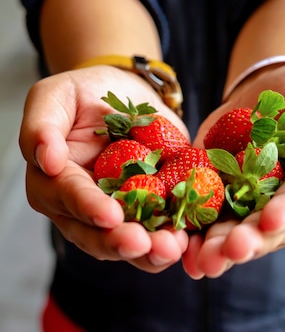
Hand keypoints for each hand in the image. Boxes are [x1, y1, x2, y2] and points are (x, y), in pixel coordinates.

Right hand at [19, 65, 189, 271]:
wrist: (125, 88)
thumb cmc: (83, 92)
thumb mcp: (53, 97)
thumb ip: (41, 127)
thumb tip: (46, 161)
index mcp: (53, 181)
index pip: (68, 197)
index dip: (88, 207)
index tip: (110, 216)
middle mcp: (81, 206)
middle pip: (96, 233)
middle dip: (120, 242)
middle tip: (144, 244)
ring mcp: (117, 210)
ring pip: (128, 240)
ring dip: (150, 250)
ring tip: (171, 248)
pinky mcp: (150, 206)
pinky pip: (160, 228)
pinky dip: (174, 235)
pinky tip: (189, 237)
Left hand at [184, 62, 284, 277]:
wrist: (275, 90)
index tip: (270, 220)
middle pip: (273, 230)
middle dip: (251, 241)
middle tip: (230, 250)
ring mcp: (259, 208)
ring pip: (241, 234)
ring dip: (220, 249)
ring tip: (201, 259)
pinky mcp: (226, 198)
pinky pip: (212, 220)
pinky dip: (196, 236)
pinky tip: (181, 248)